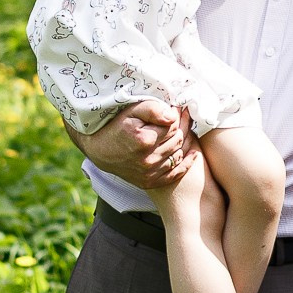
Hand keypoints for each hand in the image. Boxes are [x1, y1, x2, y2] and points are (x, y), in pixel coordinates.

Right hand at [64, 98, 192, 191]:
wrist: (99, 149)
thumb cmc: (117, 126)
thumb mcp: (131, 111)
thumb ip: (153, 109)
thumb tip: (174, 115)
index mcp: (144, 141)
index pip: (173, 127)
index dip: (176, 117)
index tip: (176, 110)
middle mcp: (148, 160)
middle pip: (177, 141)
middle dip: (182, 128)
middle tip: (183, 118)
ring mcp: (149, 173)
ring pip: (178, 155)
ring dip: (183, 143)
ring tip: (183, 131)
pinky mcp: (149, 182)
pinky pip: (174, 174)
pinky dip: (185, 164)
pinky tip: (193, 154)